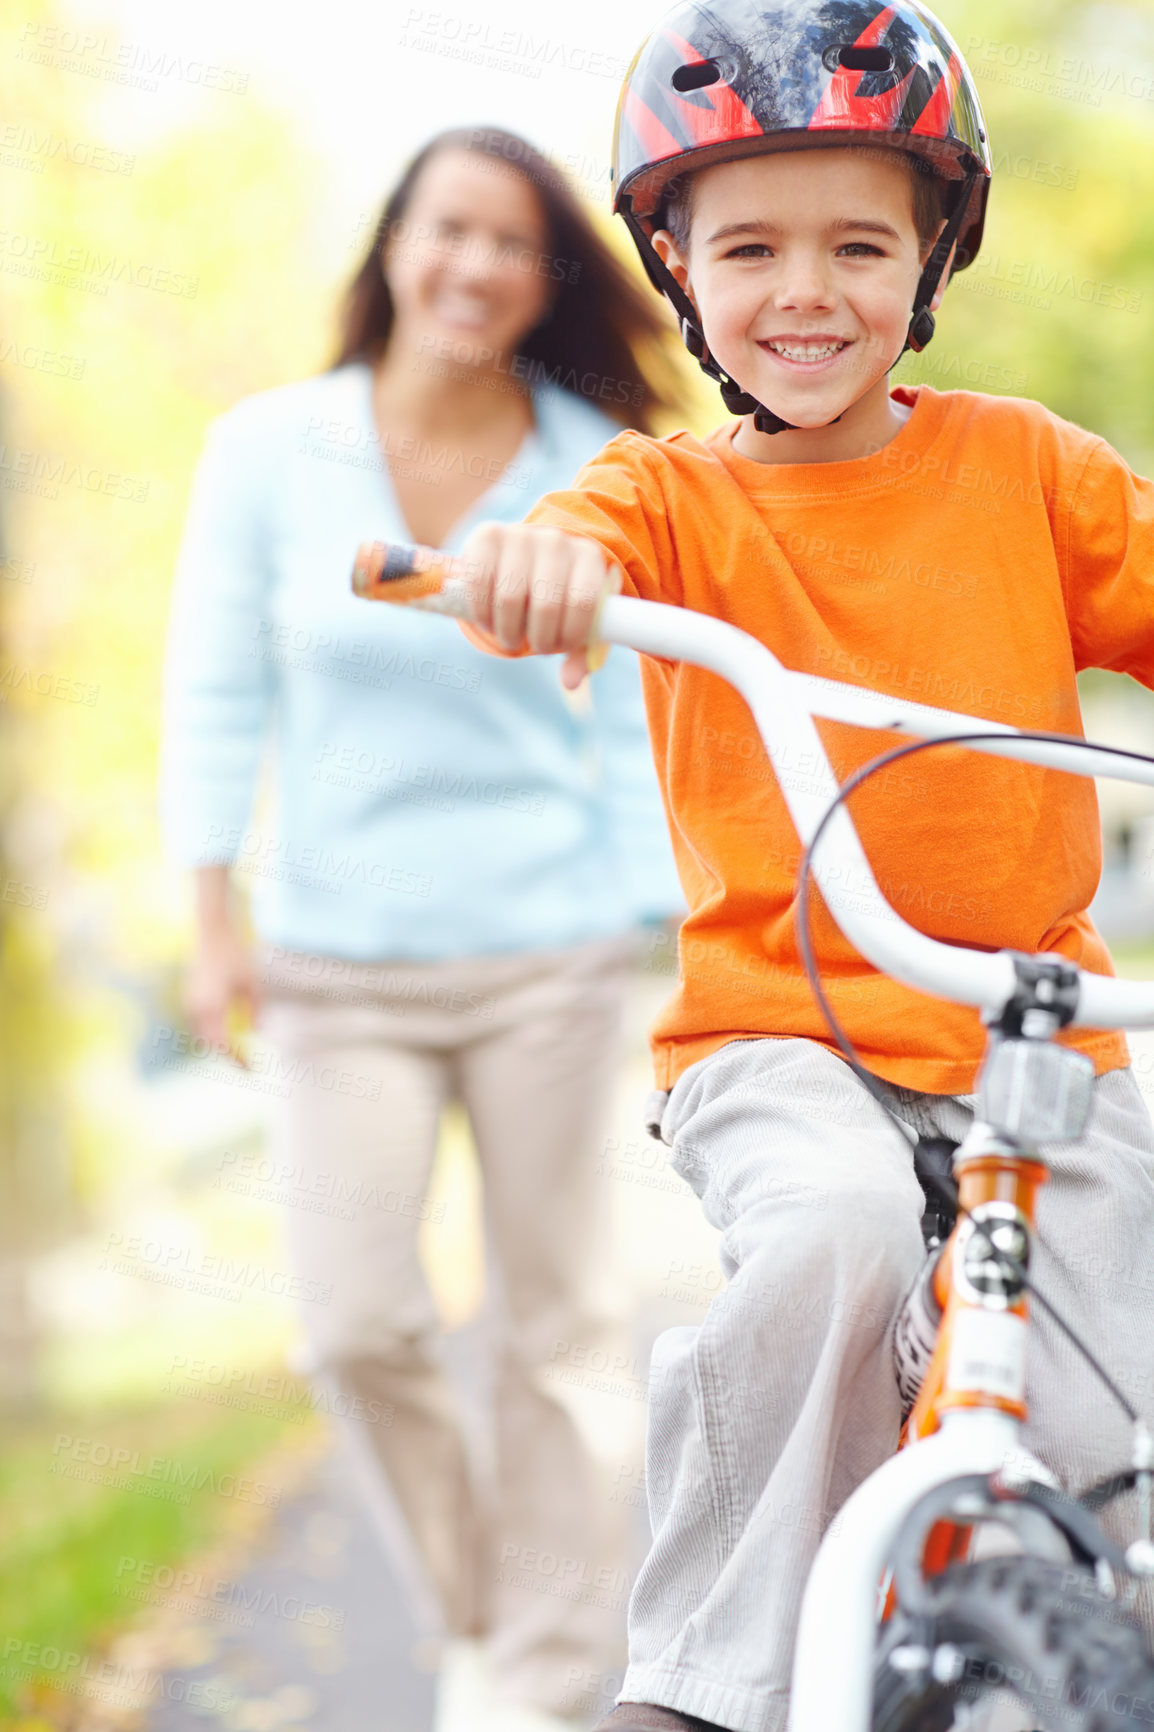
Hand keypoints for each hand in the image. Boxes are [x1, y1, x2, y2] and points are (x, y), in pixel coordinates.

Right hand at [184, 922, 260, 1065]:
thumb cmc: (235, 954)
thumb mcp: (253, 982)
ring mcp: (189, 1001)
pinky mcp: (188, 996)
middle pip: (210, 1044)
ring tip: (240, 1053)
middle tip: (248, 1065)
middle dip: (228, 1056)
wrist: (211, 931)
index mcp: (211, 1005)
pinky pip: (199, 1023)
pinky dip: (213, 1032)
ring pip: (202, 1035)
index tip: (252, 1069)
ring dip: (219, 1045)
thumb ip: (256, 1009)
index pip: (222, 1044)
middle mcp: (195, 1006)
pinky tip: (228, 1034)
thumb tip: (258, 1033)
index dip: (236, 1059)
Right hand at [458, 523, 621, 688]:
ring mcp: (521, 535)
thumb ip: (581, 653)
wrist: (525, 558)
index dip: (570, 635)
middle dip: (539, 638)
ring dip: (509, 631)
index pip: (584, 602)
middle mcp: (556, 540)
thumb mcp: (576, 623)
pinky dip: (483, 613)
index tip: (562, 646)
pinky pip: (480, 583)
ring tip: (511, 638)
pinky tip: (489, 621)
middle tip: (534, 647)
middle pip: (546, 605)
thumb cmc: (557, 598)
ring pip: (510, 599)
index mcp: (588, 557)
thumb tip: (570, 681)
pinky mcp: (487, 535)